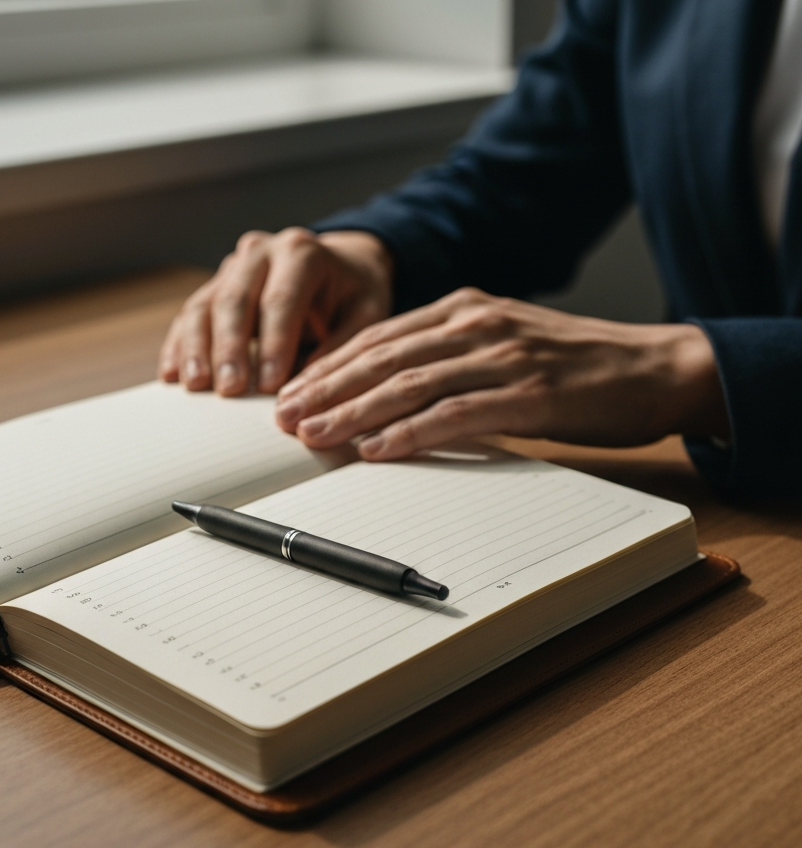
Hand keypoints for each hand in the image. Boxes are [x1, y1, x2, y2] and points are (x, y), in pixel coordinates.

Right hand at [158, 229, 392, 394]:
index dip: (273, 344)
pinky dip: (180, 345)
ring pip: (204, 304)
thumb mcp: (366, 315)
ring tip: (196, 386)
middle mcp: (261, 252)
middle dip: (229, 348)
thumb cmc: (354, 295)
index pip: (281, 300)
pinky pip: (191, 314)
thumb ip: (341, 346)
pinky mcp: (215, 286)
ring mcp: (232, 266)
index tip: (270, 386)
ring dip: (196, 348)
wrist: (339, 266)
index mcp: (302, 253)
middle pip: (235, 299)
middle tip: (229, 390)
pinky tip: (172, 375)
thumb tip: (306, 387)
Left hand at [275, 288, 730, 457]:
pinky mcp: (529, 392)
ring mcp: (503, 355)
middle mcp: (476, 323)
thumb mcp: (500, 346)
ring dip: (354, 411)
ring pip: (410, 383)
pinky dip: (411, 432)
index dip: (329, 367)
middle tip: (284, 418)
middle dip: (326, 389)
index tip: (292, 394)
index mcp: (464, 310)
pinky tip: (376, 448)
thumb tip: (388, 395)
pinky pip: (456, 413)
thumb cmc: (574, 365)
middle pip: (383, 357)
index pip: (379, 338)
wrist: (653, 367)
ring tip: (313, 434)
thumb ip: (447, 361)